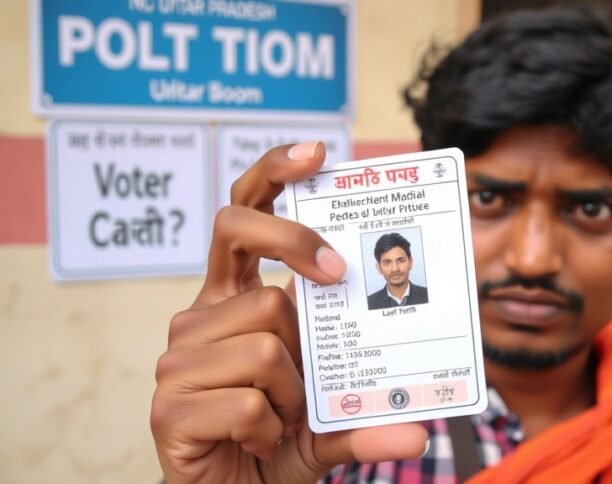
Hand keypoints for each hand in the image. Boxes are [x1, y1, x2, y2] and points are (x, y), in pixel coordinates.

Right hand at [150, 142, 428, 482]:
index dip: (270, 177)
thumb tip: (417, 433)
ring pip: (264, 347)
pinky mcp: (167, 405)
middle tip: (334, 274)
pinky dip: (271, 428)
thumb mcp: (331, 422)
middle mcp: (202, 318)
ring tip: (283, 418)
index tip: (314, 152)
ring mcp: (178, 360)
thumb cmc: (277, 441)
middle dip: (297, 259)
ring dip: (293, 394)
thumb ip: (367, 418)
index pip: (242, 218)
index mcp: (233, 299)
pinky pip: (248, 401)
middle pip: (259, 277)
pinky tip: (259, 439)